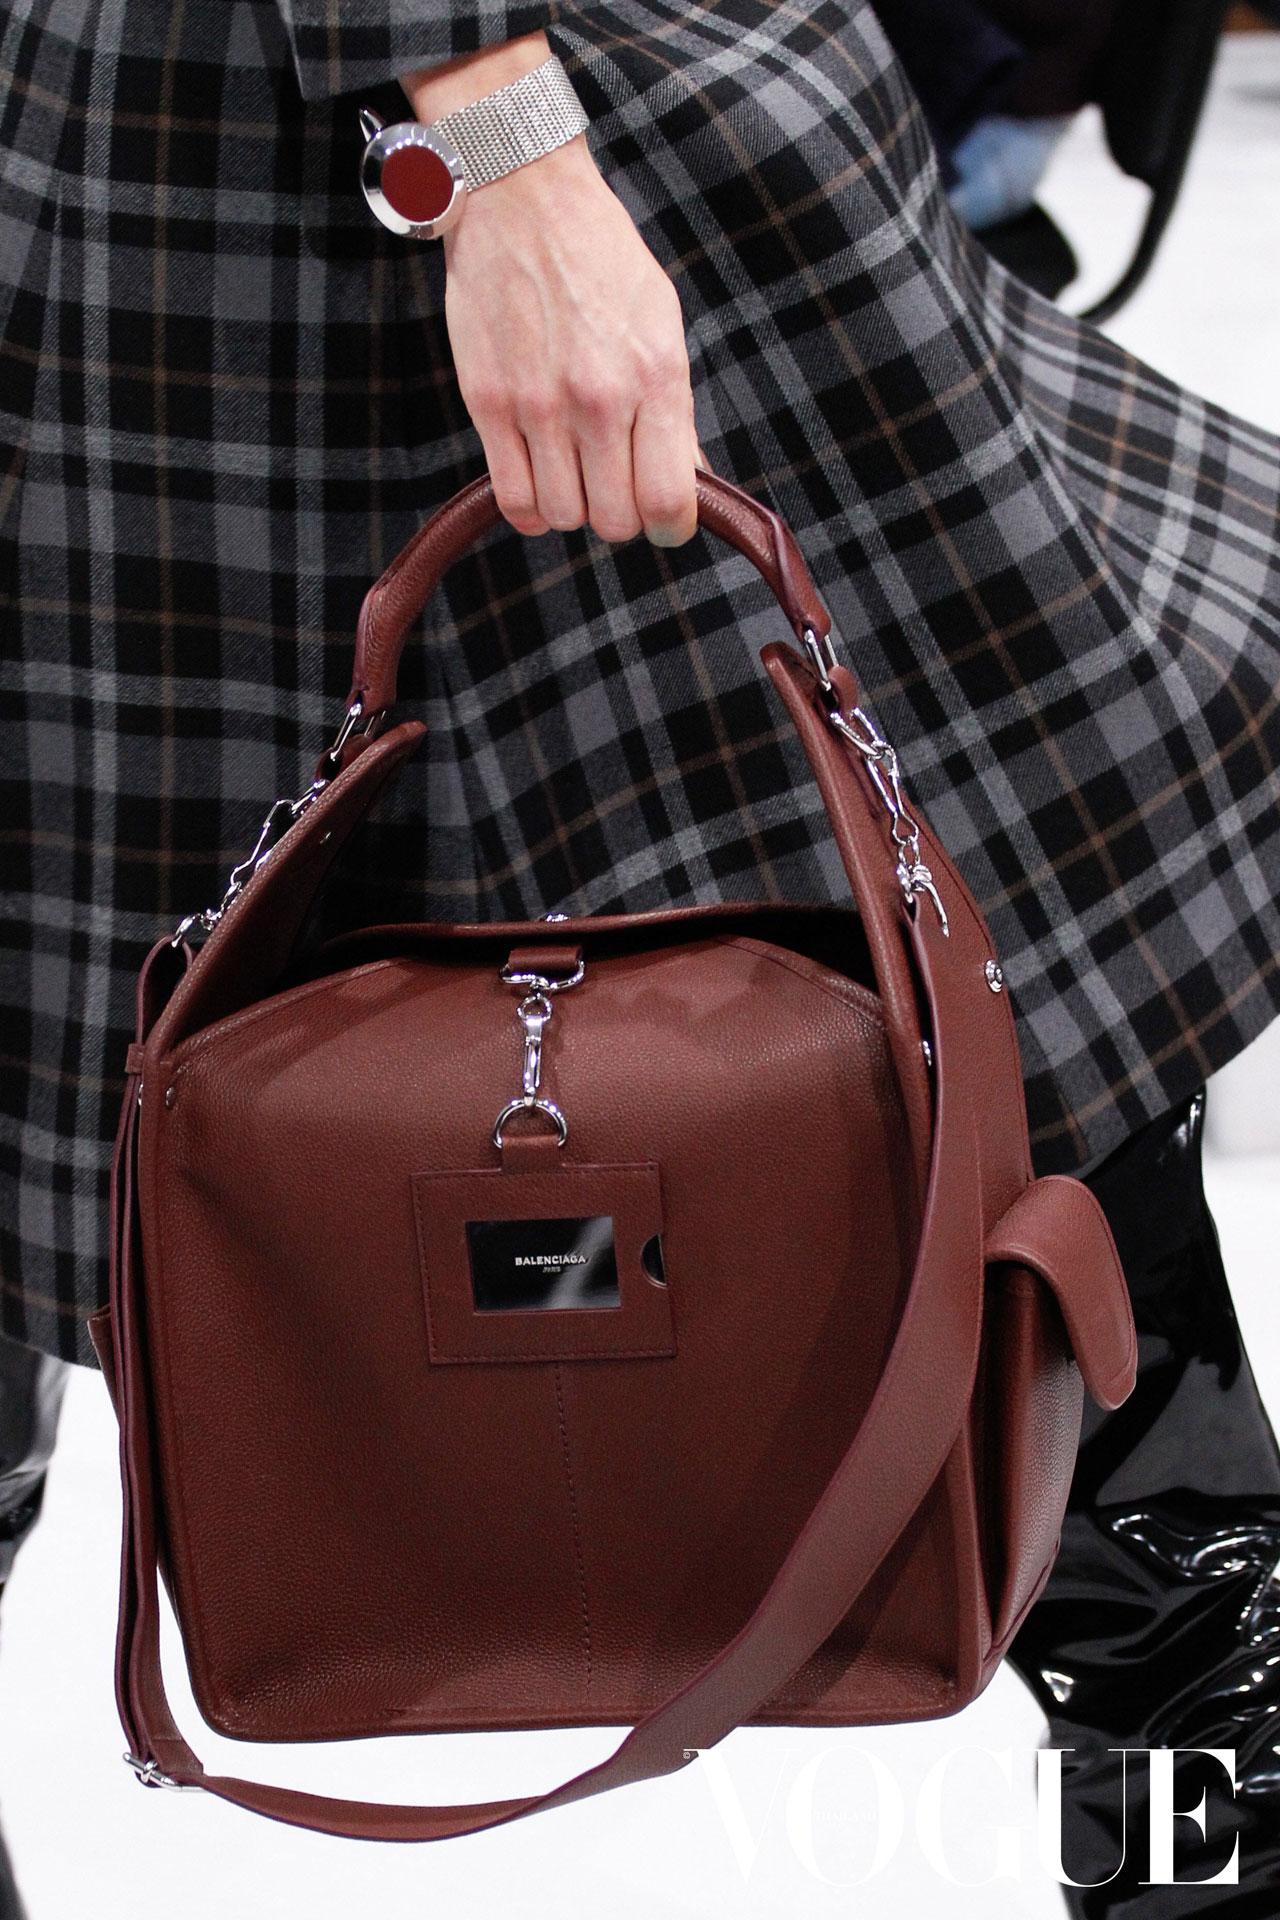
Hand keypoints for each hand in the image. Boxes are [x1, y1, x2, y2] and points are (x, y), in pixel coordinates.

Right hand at [402, 45, 703, 546]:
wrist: (521, 197)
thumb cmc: (599, 257)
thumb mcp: (661, 322)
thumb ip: (674, 409)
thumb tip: (691, 483)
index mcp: (655, 375)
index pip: (670, 501)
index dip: (671, 525)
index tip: (665, 517)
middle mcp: (598, 398)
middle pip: (615, 521)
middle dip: (620, 515)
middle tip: (615, 485)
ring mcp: (538, 404)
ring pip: (563, 516)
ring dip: (572, 507)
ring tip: (574, 471)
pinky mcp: (488, 403)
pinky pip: (512, 500)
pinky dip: (529, 507)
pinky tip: (539, 479)